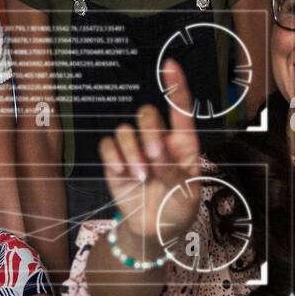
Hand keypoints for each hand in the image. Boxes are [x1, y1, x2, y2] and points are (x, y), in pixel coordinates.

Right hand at [99, 60, 201, 253]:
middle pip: (147, 114)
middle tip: (155, 159)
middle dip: (150, 134)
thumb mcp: (186, 194)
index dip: (176, 86)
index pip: (180, 109)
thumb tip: (155, 158)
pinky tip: (123, 174)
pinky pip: (108, 145)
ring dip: (132, 152)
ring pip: (125, 129)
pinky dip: (114, 158)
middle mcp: (158, 139)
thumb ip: (173, 174)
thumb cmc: (177, 207)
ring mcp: (135, 148)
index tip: (171, 66)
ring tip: (142, 177)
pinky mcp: (116, 160)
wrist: (156, 229)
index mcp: (183, 143)